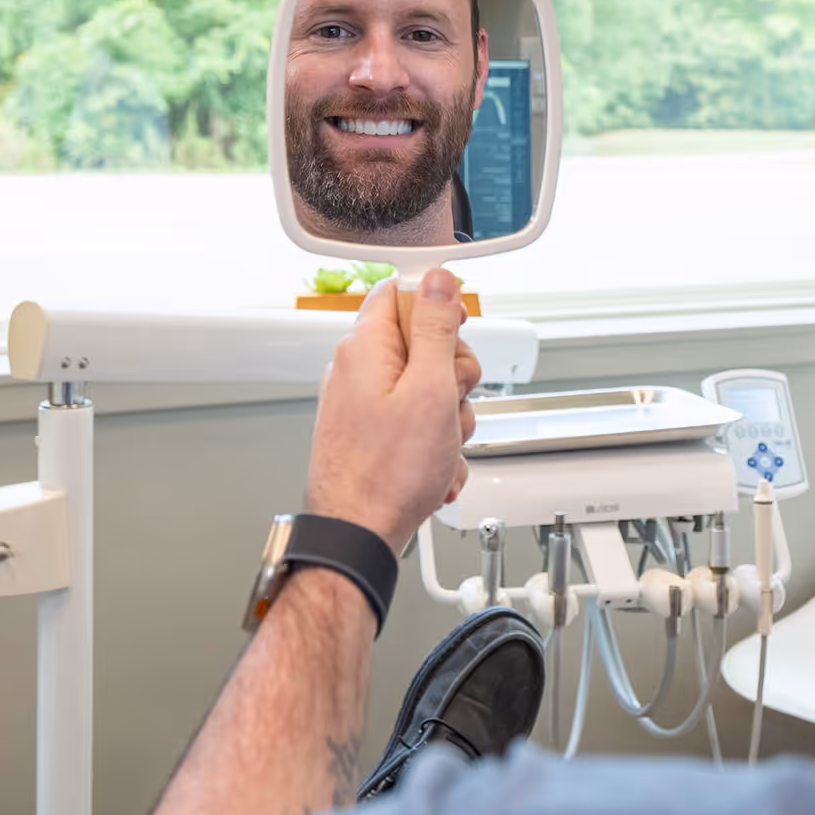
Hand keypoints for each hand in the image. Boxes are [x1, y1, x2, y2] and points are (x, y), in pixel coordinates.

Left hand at [305, 268, 481, 552]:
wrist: (358, 535)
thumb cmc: (387, 474)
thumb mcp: (430, 388)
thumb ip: (436, 327)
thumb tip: (437, 279)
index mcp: (366, 346)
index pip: (401, 291)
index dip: (438, 306)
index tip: (457, 332)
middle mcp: (358, 370)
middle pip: (424, 344)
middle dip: (453, 376)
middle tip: (450, 403)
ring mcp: (362, 404)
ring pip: (427, 389)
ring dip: (448, 418)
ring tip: (439, 446)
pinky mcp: (370, 433)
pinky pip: (415, 423)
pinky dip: (432, 445)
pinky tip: (433, 468)